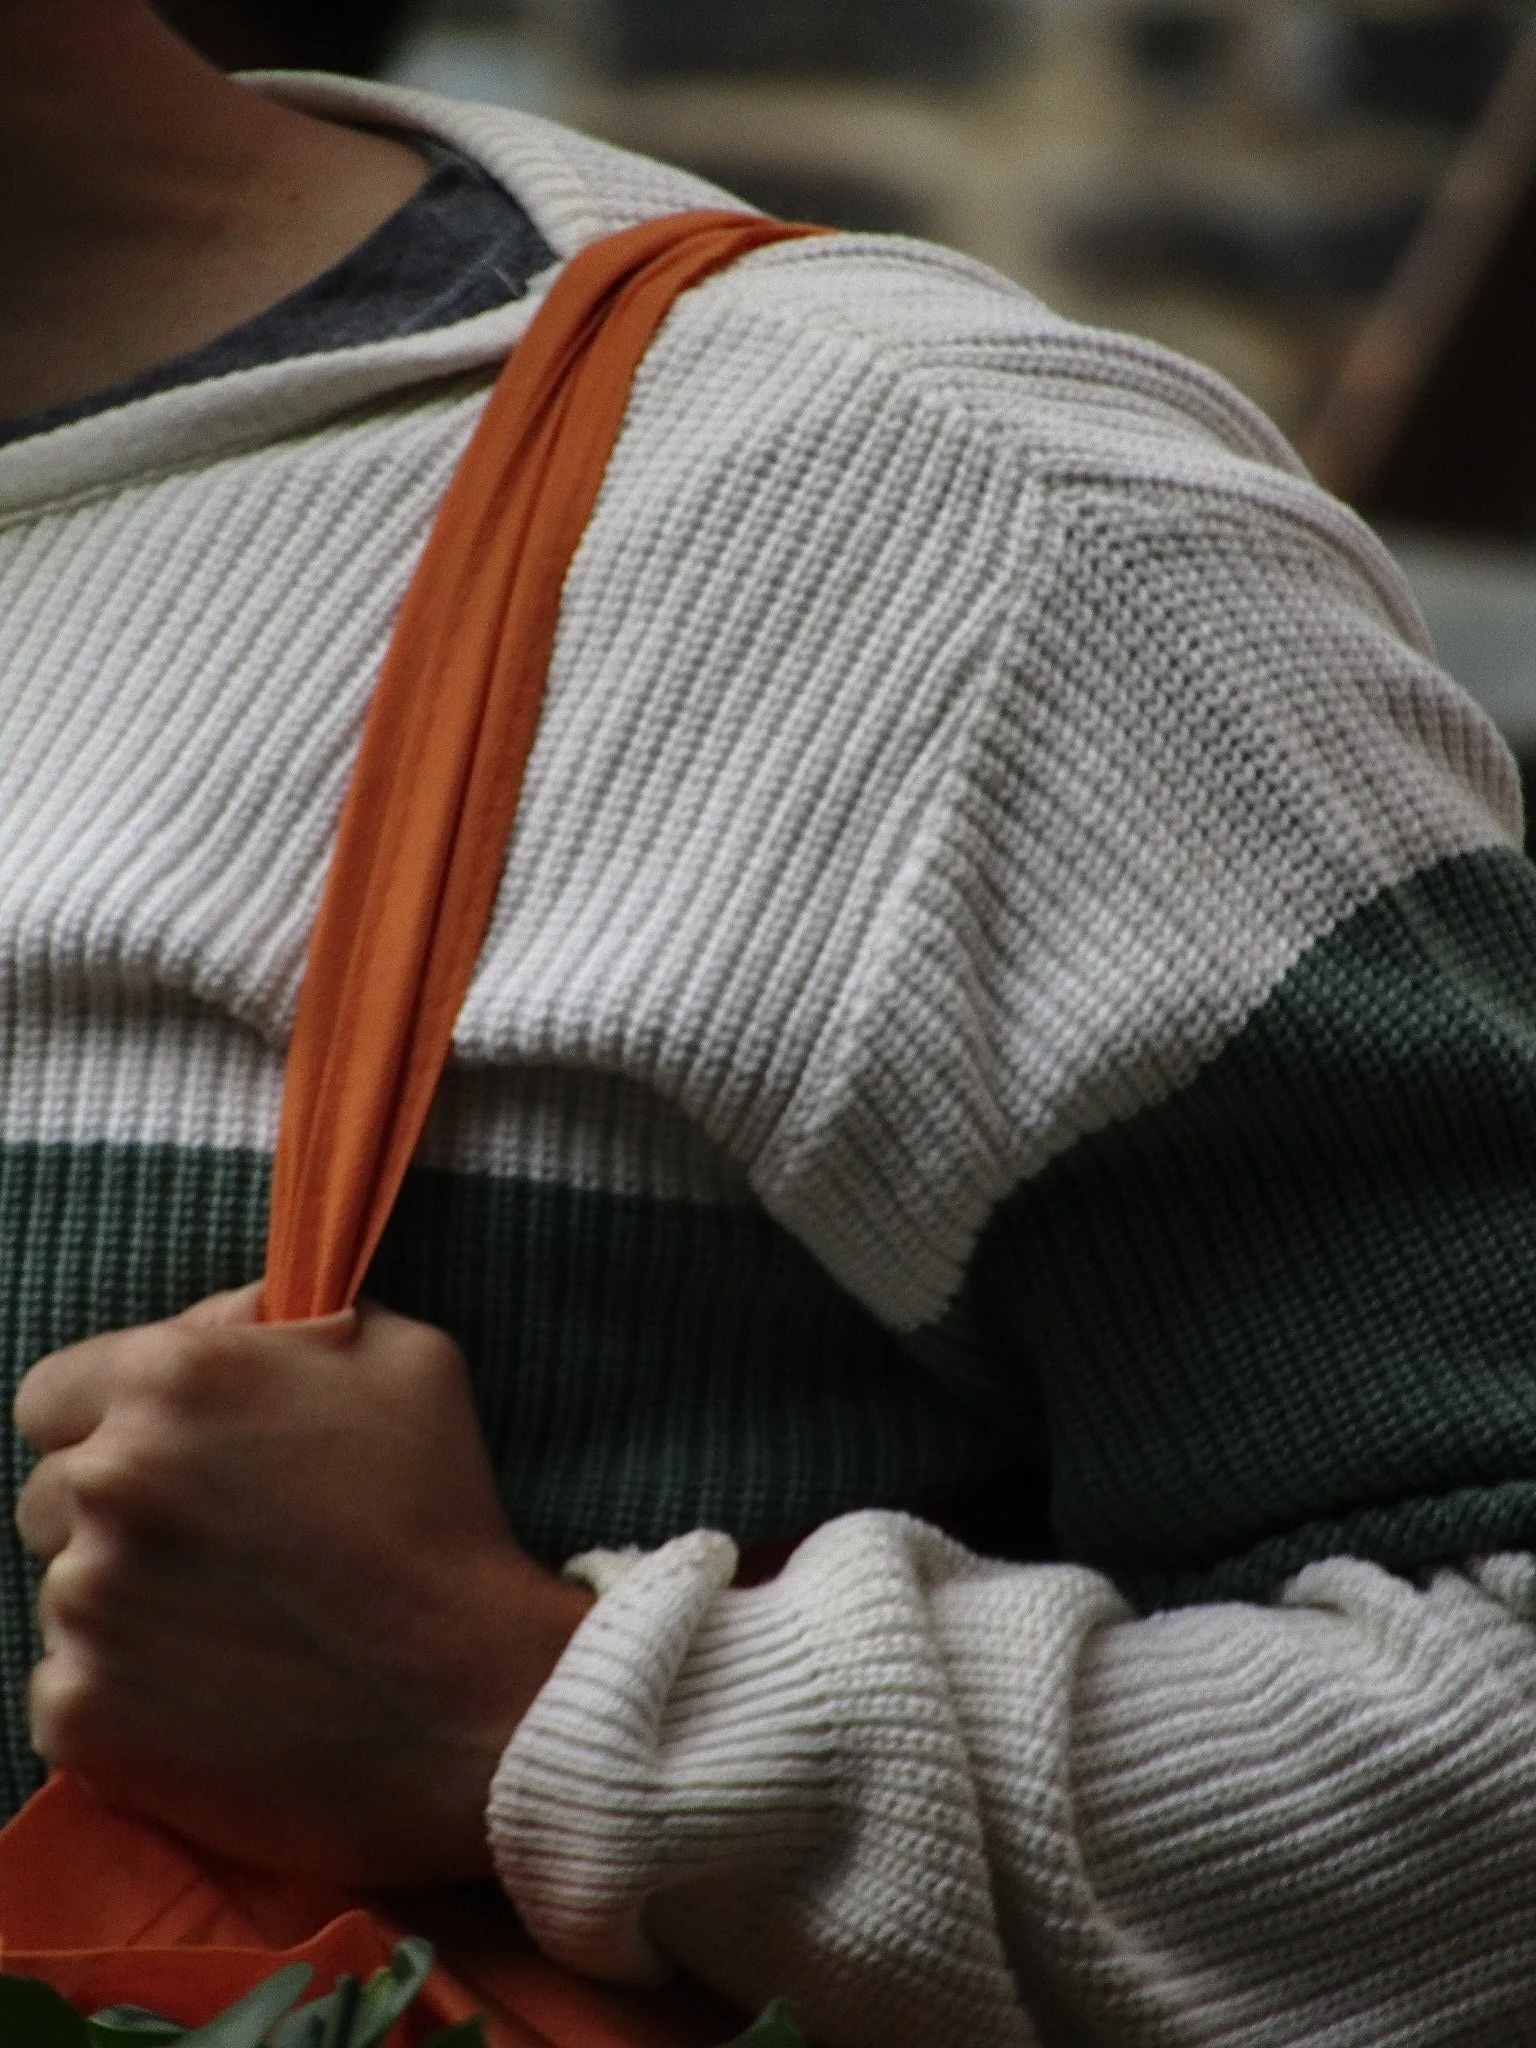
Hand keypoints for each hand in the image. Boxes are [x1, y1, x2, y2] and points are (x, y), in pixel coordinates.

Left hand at [14, 1287, 591, 1887]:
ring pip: (65, 1593)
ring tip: (234, 1626)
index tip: (170, 1459)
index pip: (53, 1393)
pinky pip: (68, 1689)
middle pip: (49, 1495)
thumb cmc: (442, 1514)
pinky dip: (125, 1694)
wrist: (470, 1699)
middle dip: (118, 1514)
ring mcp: (85, 1604)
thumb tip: (226, 1325)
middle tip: (217, 1548)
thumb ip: (286, 1321)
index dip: (109, 1421)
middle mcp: (107, 1481)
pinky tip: (216, 1691)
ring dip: (127, 1604)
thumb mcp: (400, 1355)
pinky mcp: (80, 1715)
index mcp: (168, 1382)